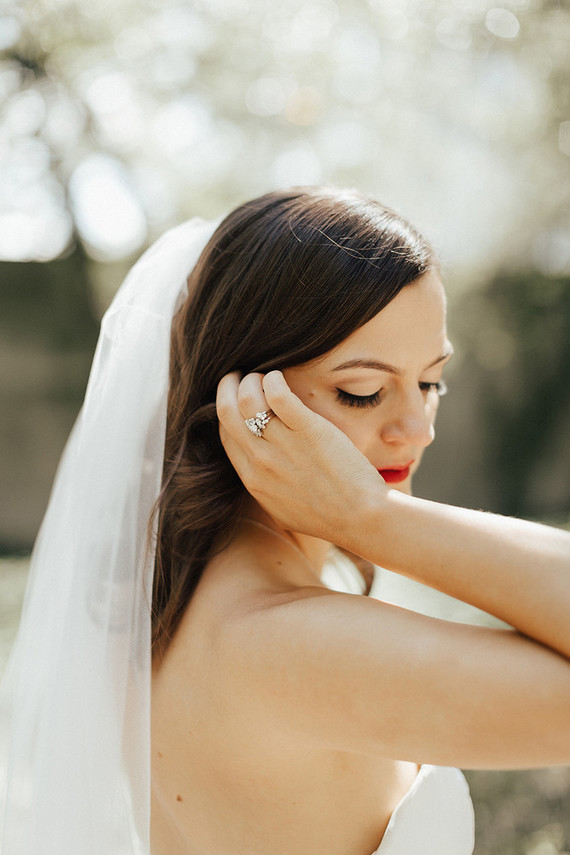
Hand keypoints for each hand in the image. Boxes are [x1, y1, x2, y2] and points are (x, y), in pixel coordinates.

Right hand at [216, 370, 385, 547]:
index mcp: (252, 479)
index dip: (227, 409)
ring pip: (247, 399)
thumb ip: (266, 486)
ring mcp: (283, 445)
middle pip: (226, 412)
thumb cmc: (329, 516)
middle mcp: (261, 461)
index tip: (235, 397)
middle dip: (228, 386)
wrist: (361, 518)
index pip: (226, 433)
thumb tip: (259, 470)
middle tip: (238, 374)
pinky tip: (279, 377)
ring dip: (251, 379)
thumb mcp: (283, 508)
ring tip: (263, 375)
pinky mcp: (309, 430)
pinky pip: (277, 395)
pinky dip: (273, 379)